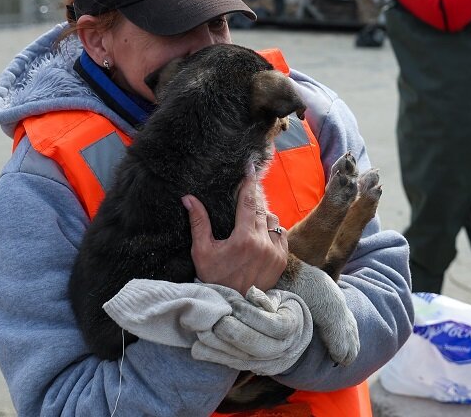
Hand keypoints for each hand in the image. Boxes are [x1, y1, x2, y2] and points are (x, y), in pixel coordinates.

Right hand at [186, 171, 287, 292]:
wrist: (234, 304)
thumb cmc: (214, 278)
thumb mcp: (202, 252)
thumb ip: (198, 223)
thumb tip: (188, 198)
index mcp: (243, 239)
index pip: (248, 202)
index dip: (249, 182)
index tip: (250, 166)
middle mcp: (263, 243)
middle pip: (261, 208)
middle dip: (253, 199)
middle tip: (245, 193)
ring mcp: (276, 251)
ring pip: (273, 220)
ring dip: (262, 216)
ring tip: (249, 219)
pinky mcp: (282, 259)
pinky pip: (280, 234)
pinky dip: (271, 230)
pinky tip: (260, 234)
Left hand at [194, 285, 314, 374]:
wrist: (293, 337)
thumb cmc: (283, 310)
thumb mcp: (282, 299)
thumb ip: (267, 298)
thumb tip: (251, 293)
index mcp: (291, 327)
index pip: (272, 324)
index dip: (251, 314)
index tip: (233, 303)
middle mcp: (281, 349)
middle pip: (255, 345)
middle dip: (232, 332)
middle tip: (216, 319)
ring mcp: (267, 363)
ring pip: (241, 358)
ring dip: (218, 346)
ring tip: (202, 331)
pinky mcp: (252, 369)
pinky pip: (232, 365)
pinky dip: (214, 356)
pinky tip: (198, 347)